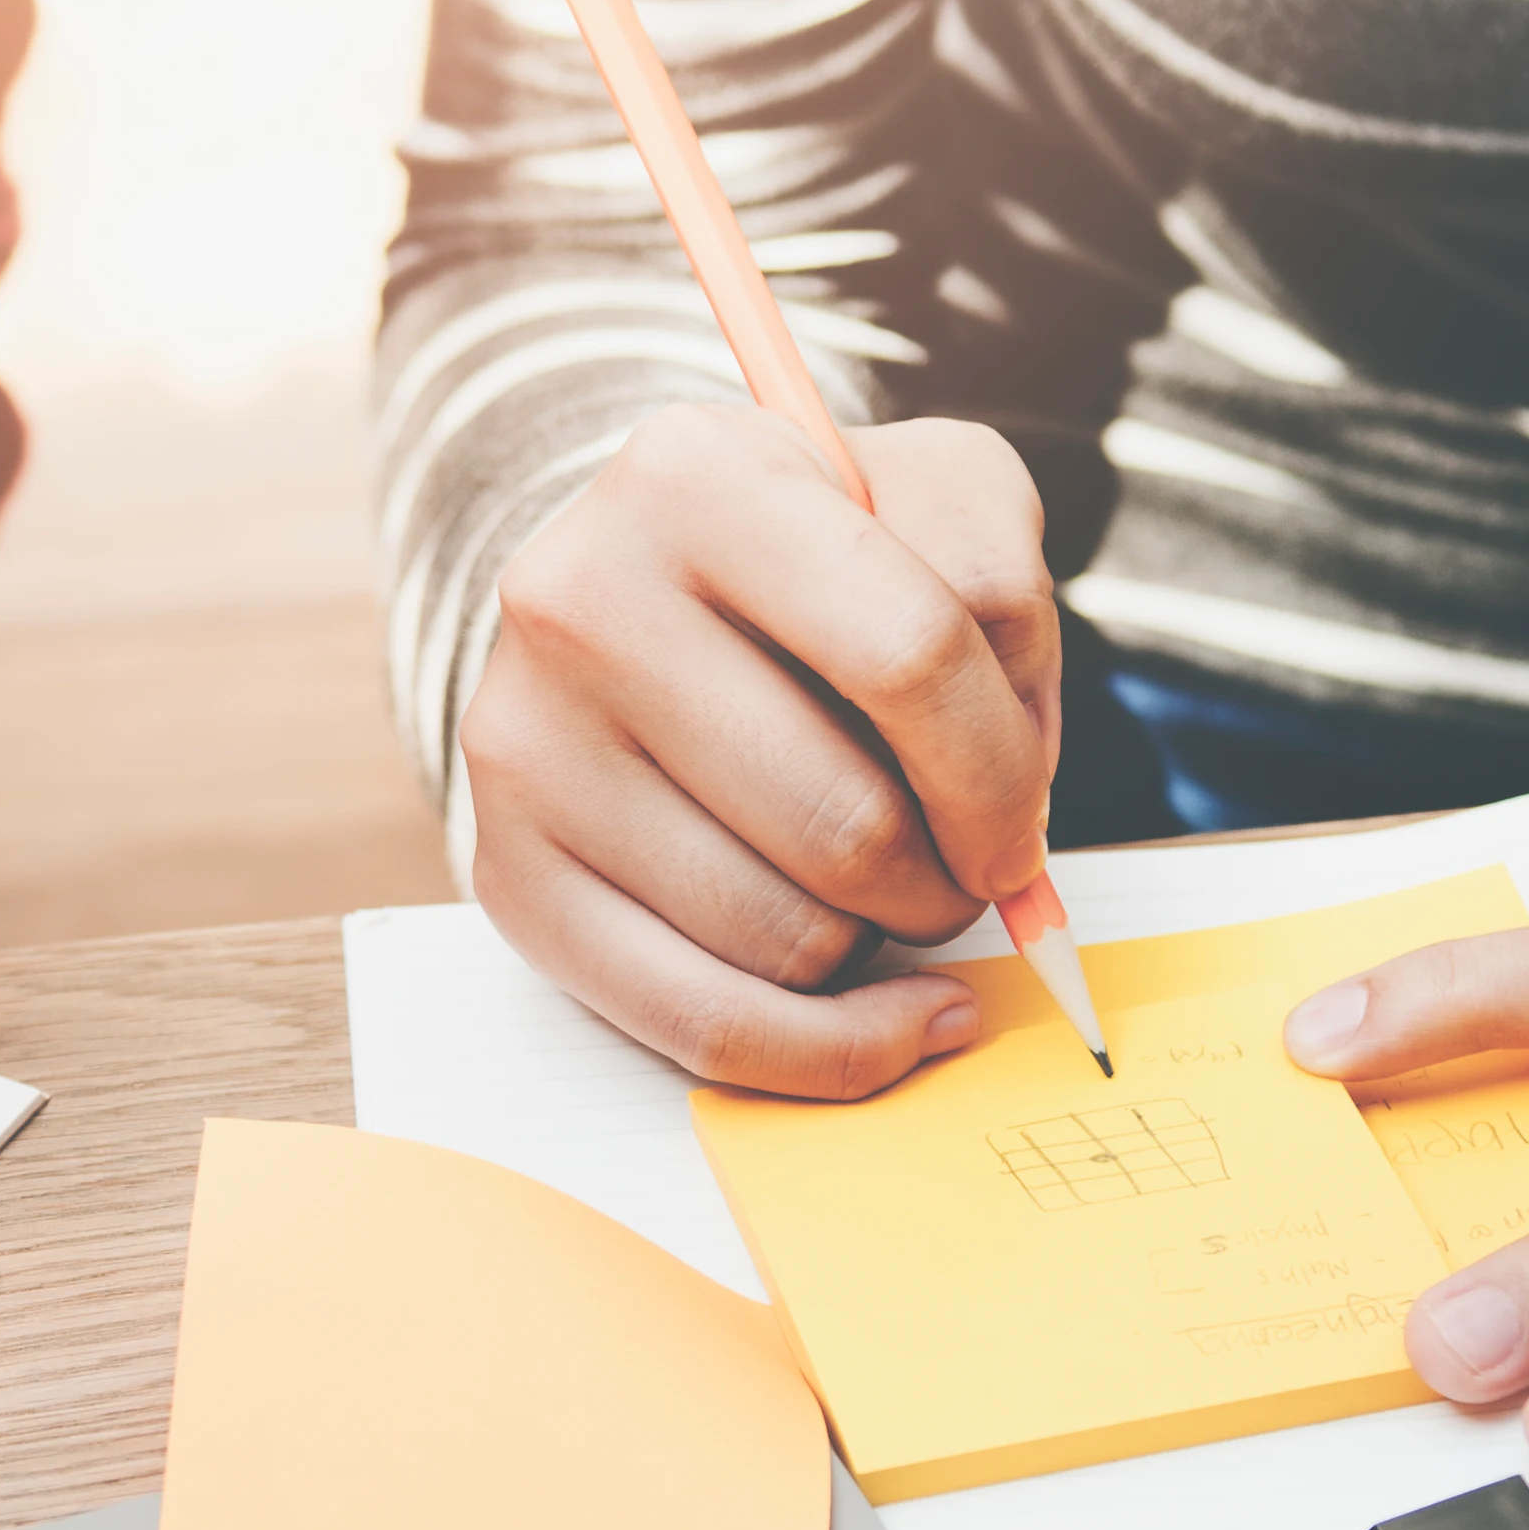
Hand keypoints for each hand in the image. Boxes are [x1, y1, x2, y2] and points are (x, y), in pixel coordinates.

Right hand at [464, 405, 1064, 1095]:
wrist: (637, 601)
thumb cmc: (817, 564)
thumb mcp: (933, 496)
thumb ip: (1001, 587)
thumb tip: (1005, 804)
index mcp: (696, 478)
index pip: (911, 654)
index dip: (1005, 773)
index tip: (1021, 825)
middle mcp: (578, 598)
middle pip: (849, 823)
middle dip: (948, 876)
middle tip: (954, 861)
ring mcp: (523, 747)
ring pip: (788, 938)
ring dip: (879, 941)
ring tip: (870, 878)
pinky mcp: (507, 874)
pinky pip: (703, 1027)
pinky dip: (830, 1051)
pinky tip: (892, 1017)